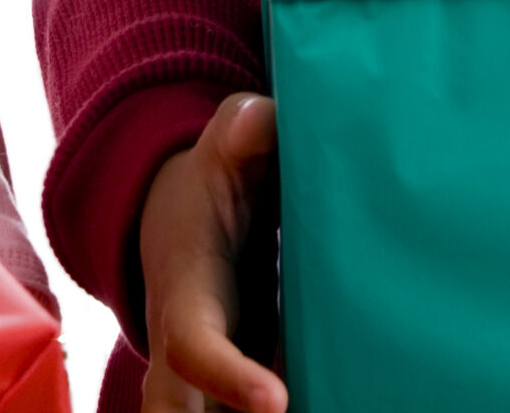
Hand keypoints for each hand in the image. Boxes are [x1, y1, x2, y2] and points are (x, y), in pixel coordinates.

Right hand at [139, 92, 285, 412]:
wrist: (174, 218)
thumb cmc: (211, 185)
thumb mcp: (223, 149)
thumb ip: (242, 134)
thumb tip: (260, 124)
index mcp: (186, 295)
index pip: (197, 347)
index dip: (230, 379)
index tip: (277, 402)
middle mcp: (182, 350)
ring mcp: (201, 381)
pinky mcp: (228, 392)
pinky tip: (336, 405)